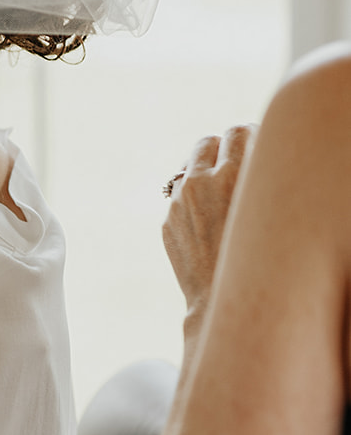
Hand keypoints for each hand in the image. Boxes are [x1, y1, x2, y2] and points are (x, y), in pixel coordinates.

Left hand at [163, 124, 254, 317]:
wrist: (225, 303)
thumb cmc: (262, 258)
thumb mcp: (268, 210)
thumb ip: (258, 176)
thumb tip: (249, 149)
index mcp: (234, 174)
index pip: (239, 131)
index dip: (249, 138)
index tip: (254, 149)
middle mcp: (201, 182)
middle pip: (208, 142)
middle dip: (222, 150)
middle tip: (235, 165)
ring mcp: (179, 202)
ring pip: (189, 168)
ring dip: (204, 173)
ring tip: (220, 192)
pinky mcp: (167, 221)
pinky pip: (181, 199)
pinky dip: (193, 203)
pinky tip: (210, 224)